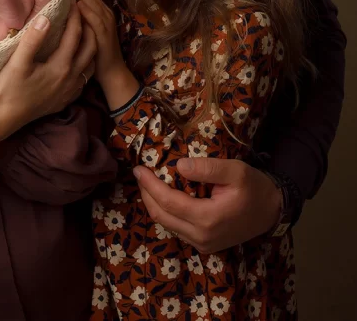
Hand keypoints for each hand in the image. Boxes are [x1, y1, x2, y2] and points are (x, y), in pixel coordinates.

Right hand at [0, 3, 95, 139]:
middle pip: (91, 47)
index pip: (75, 35)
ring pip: (91, 62)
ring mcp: (71, 90)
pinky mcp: (67, 98)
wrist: (4, 119)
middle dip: (88, 27)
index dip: (75, 15)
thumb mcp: (17, 62)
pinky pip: (85, 76)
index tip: (72, 0)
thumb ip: (33, 39)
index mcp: (61, 67)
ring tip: (81, 31)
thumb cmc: (7, 89)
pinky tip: (76, 55)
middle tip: (80, 13)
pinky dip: (86, 60)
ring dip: (90, 44)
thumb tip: (46, 18)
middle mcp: (71, 78)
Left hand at [62, 0, 125, 80]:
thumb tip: (58, 7)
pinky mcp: (105, 35)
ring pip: (91, 3)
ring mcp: (106, 23)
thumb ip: (75, 18)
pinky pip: (95, 21)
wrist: (111, 72)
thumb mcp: (83, 31)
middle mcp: (104, 13)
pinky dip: (87, 11)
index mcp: (98, 11)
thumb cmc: (94, 52)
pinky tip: (78, 4)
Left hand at [133, 157, 282, 251]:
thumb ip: (207, 168)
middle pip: (162, 216)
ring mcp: (203, 244)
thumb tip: (178, 166)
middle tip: (140, 174)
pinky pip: (176, 228)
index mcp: (209, 219)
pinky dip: (165, 211)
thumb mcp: (235, 171)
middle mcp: (202, 237)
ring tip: (148, 182)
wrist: (272, 211)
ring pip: (166, 224)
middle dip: (146, 194)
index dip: (150, 185)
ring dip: (154, 203)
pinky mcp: (204, 245)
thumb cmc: (254, 188)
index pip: (168, 202)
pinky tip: (163, 196)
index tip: (138, 168)